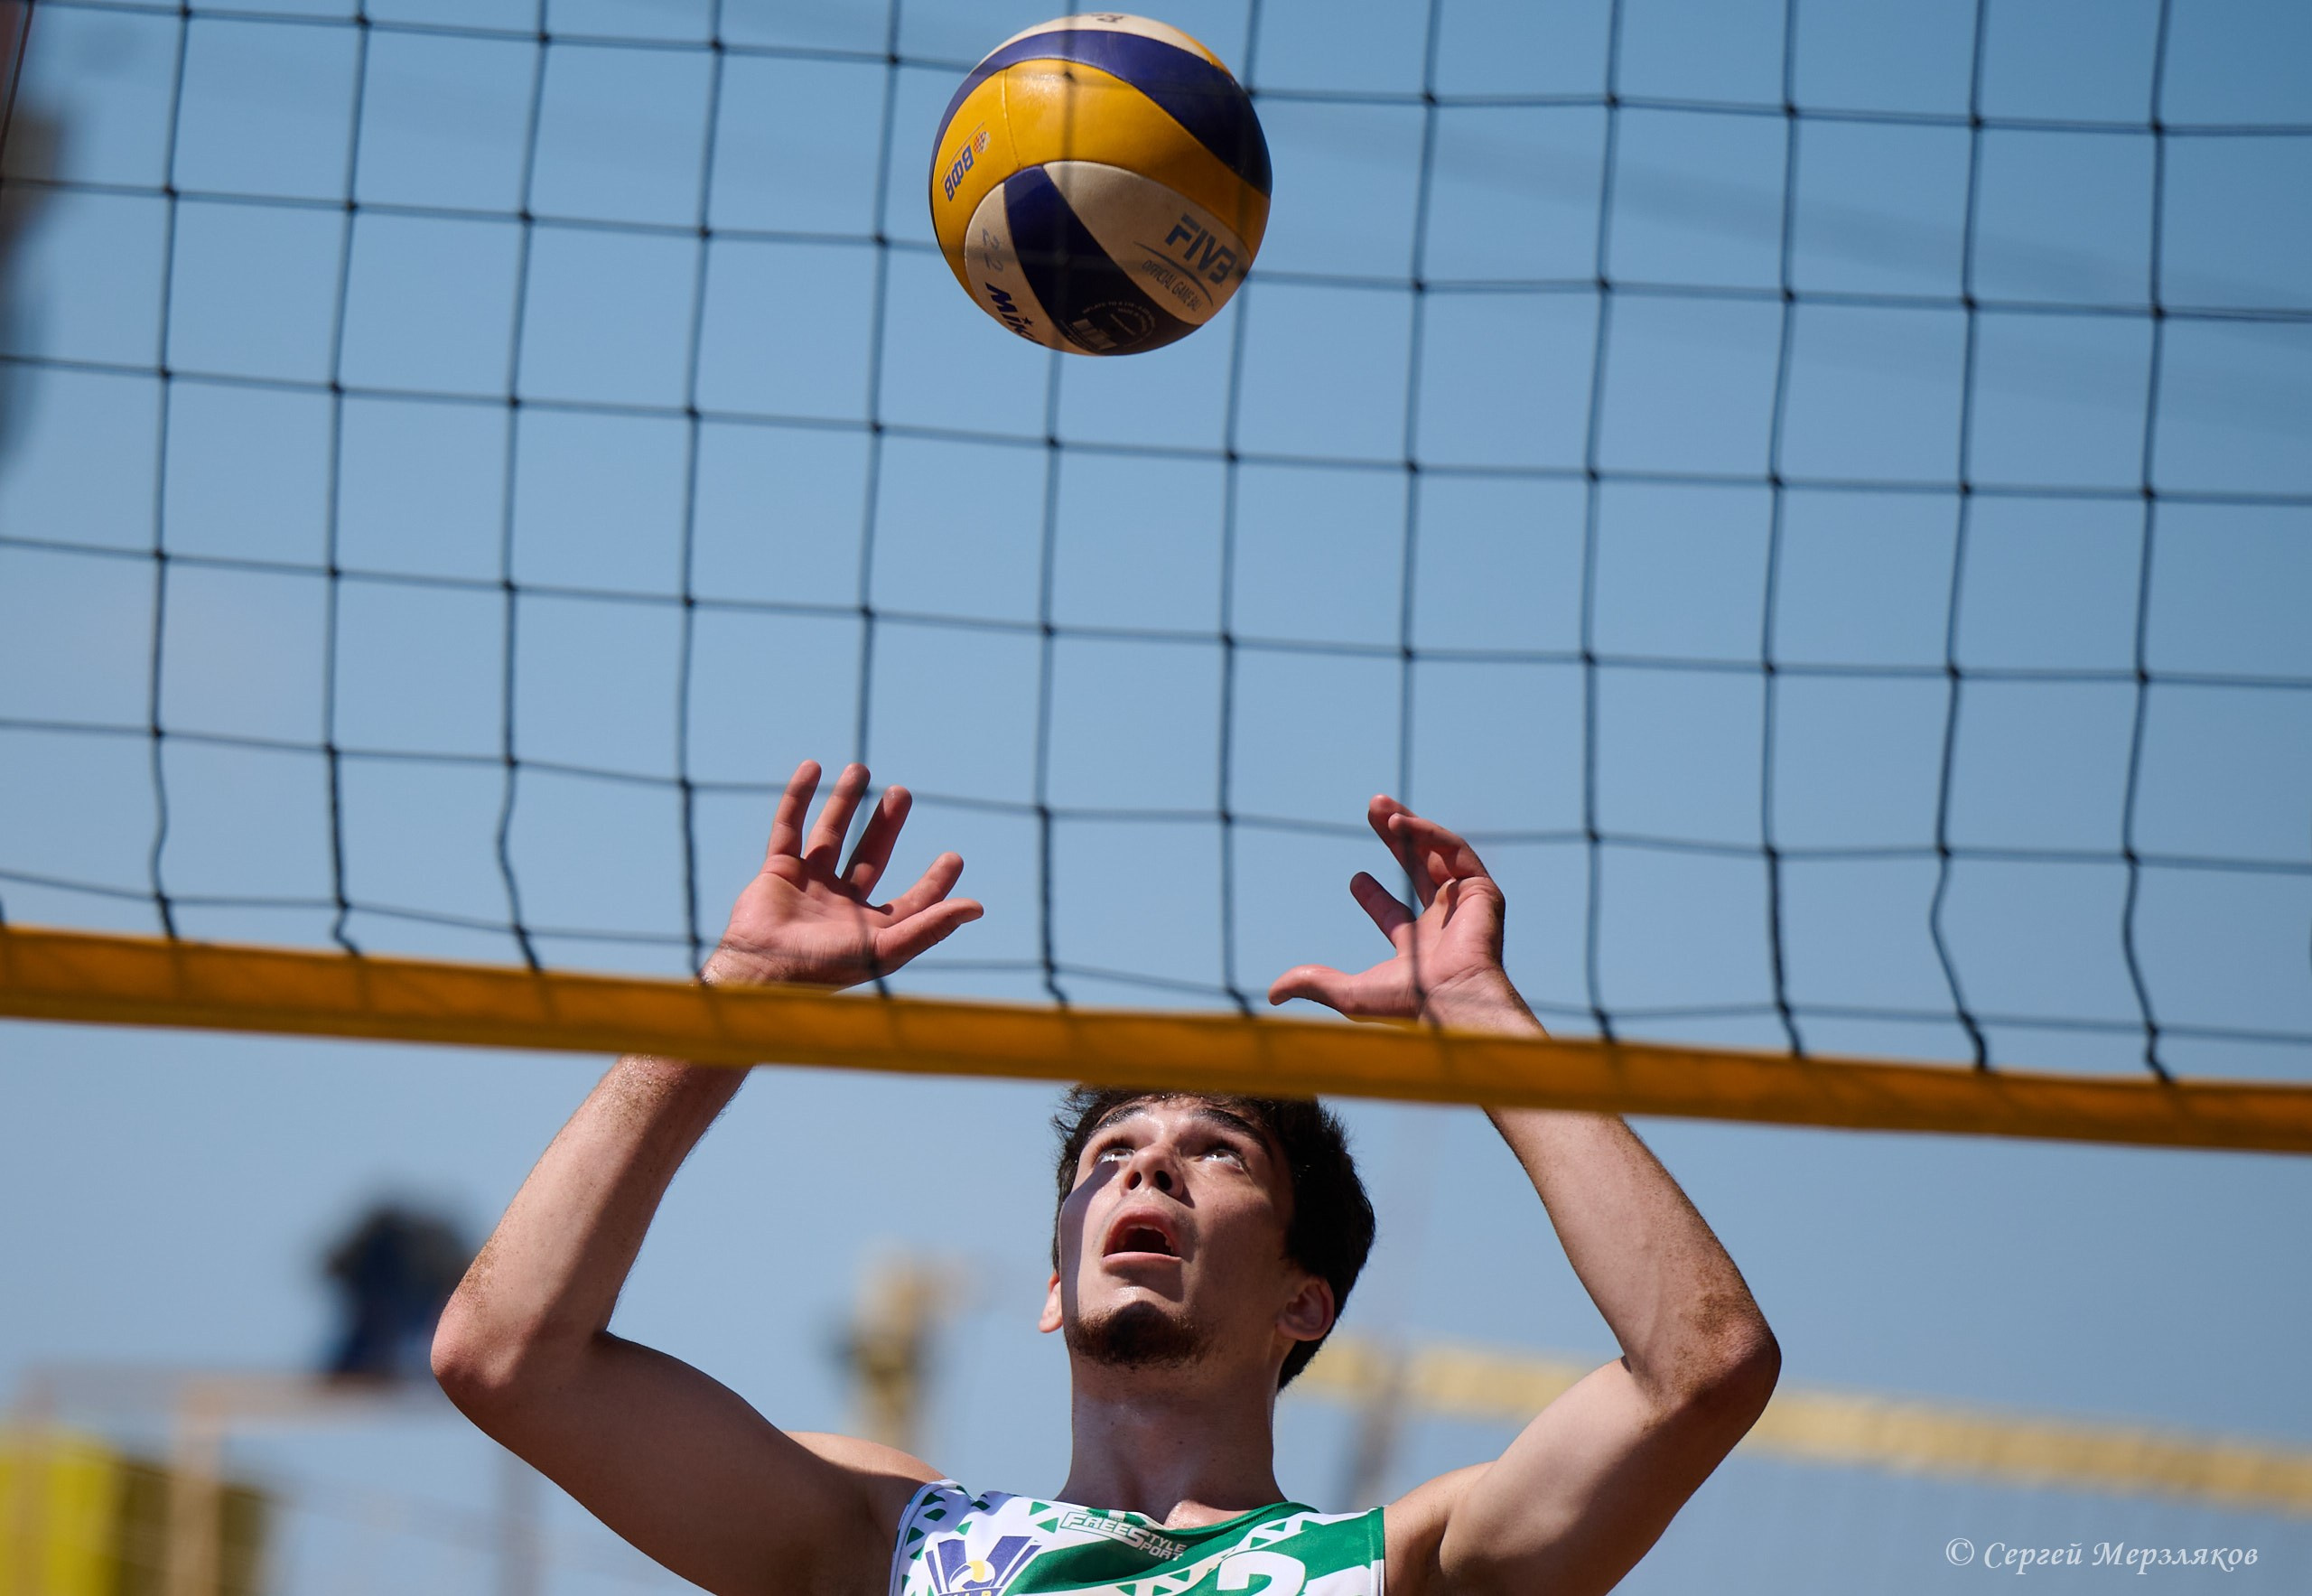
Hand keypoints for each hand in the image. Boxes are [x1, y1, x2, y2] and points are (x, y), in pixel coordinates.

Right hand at [702, 761, 982, 989]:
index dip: (934, 882)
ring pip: (830, 835)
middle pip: (871, 856)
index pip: (911, 902)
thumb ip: (929, 927)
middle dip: (886, 825)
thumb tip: (977, 907)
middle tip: (902, 793)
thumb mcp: (884, 950)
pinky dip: (798, 798)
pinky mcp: (777, 872)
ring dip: (843, 802)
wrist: (759, 970)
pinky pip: (788, 828)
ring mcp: (808, 888)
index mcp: (869, 931)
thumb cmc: (824, 967)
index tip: (953, 857)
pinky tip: (812, 768)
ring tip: (860, 768)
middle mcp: (840, 908)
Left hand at [1267, 796, 1530, 1027]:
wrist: (1454, 999)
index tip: (1354, 879)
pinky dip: (1427, 833)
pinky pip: (1454, 849)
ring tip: (1378, 804)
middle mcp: (1444, 923)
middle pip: (1416, 869)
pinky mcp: (1482, 889)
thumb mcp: (1350, 993)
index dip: (1373, 896)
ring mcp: (1464, 904)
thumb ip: (1314, 984)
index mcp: (1420, 947)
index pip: (1395, 914)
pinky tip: (1399, 822)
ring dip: (1408, 825)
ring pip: (1435, 852)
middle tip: (1370, 812)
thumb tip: (1272, 994)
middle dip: (1393, 840)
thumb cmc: (1410, 1003)